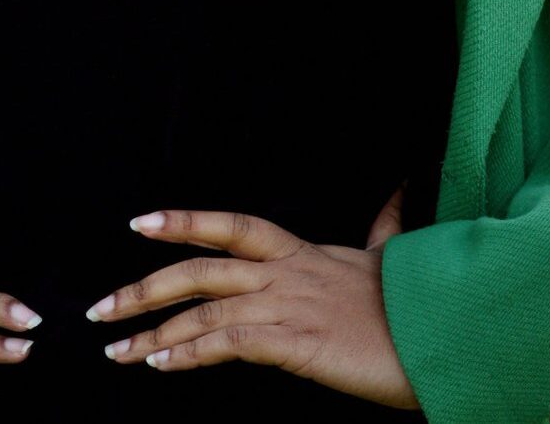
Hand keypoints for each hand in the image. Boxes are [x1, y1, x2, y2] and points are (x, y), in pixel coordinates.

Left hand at [84, 185, 420, 410]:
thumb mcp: (393, 258)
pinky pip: (231, 342)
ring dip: (152, 331)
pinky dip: (191, 351)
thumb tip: (401, 186)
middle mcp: (288, 273)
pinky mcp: (300, 345)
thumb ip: (383, 228)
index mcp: (302, 253)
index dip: (184, 219)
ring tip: (114, 349)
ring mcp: (291, 307)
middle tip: (98, 310)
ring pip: (205, 309)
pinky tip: (160, 362)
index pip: (232, 225)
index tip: (138, 222)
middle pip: (200, 269)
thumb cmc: (420, 304)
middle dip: (143, 286)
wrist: (452, 334)